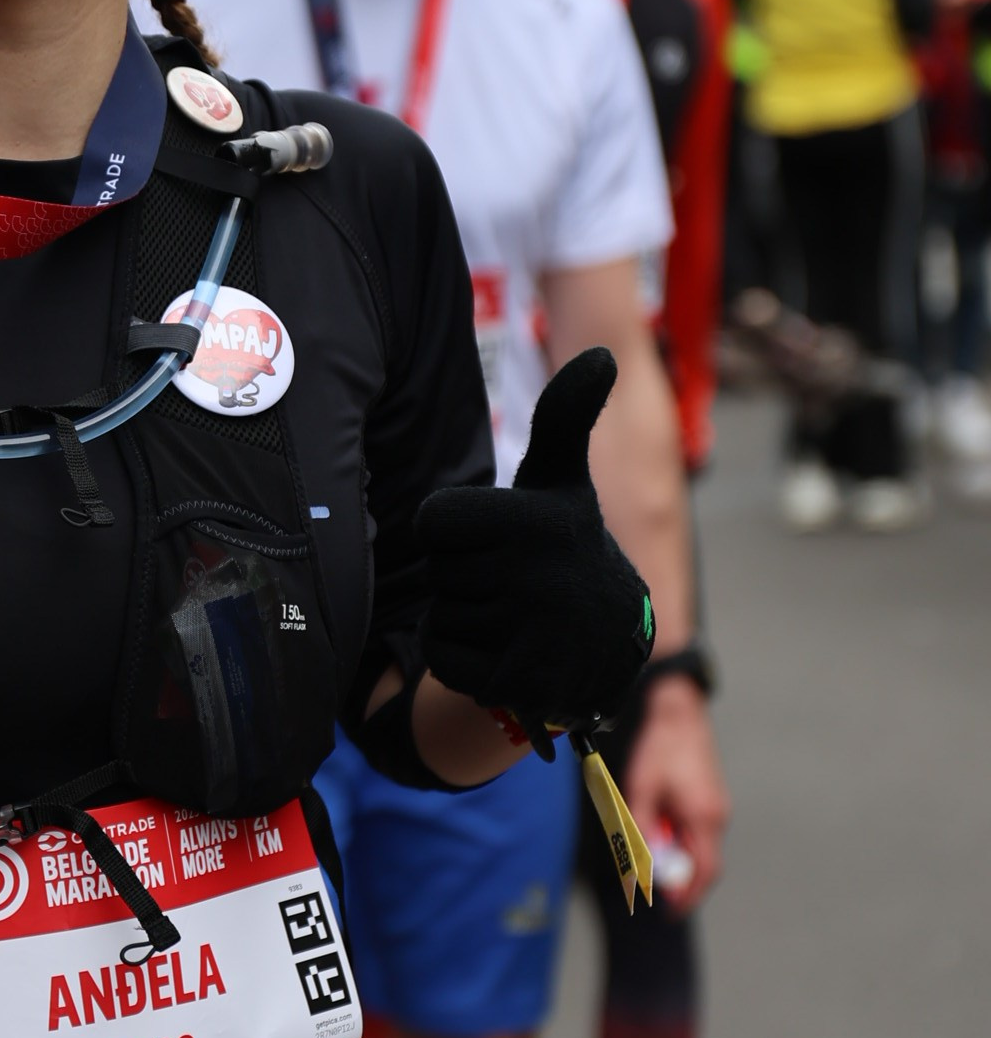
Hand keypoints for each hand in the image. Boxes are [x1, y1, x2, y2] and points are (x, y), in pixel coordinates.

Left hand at [417, 347, 653, 754]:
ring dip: (467, 618)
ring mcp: (534, 638)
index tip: (496, 535)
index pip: (432, 522)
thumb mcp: (560, 480)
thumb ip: (564, 417)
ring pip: (442, 617)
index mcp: (539, 524)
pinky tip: (508, 650)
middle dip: (462, 575)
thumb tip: (604, 352)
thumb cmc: (562, 544)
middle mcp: (541, 581)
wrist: (606, 640)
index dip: (454, 529)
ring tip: (516, 614)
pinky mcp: (521, 685)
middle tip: (512, 578)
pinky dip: (465, 660)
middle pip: (437, 571)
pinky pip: (446, 663)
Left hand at [624, 677, 729, 907]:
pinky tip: (659, 830)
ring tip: (650, 849)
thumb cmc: (658, 749)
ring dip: (678, 859)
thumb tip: (641, 865)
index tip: (670, 913)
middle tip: (654, 893)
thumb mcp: (640, 790)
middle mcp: (717, 816)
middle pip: (704, 865)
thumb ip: (641, 829)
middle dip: (681, 882)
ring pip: (701, 849)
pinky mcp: (711, 801)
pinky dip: (681, 843)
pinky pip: (698, 833)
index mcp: (703, 817)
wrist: (679, 714)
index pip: (704, 872)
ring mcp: (717, 808)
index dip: (688, 896)